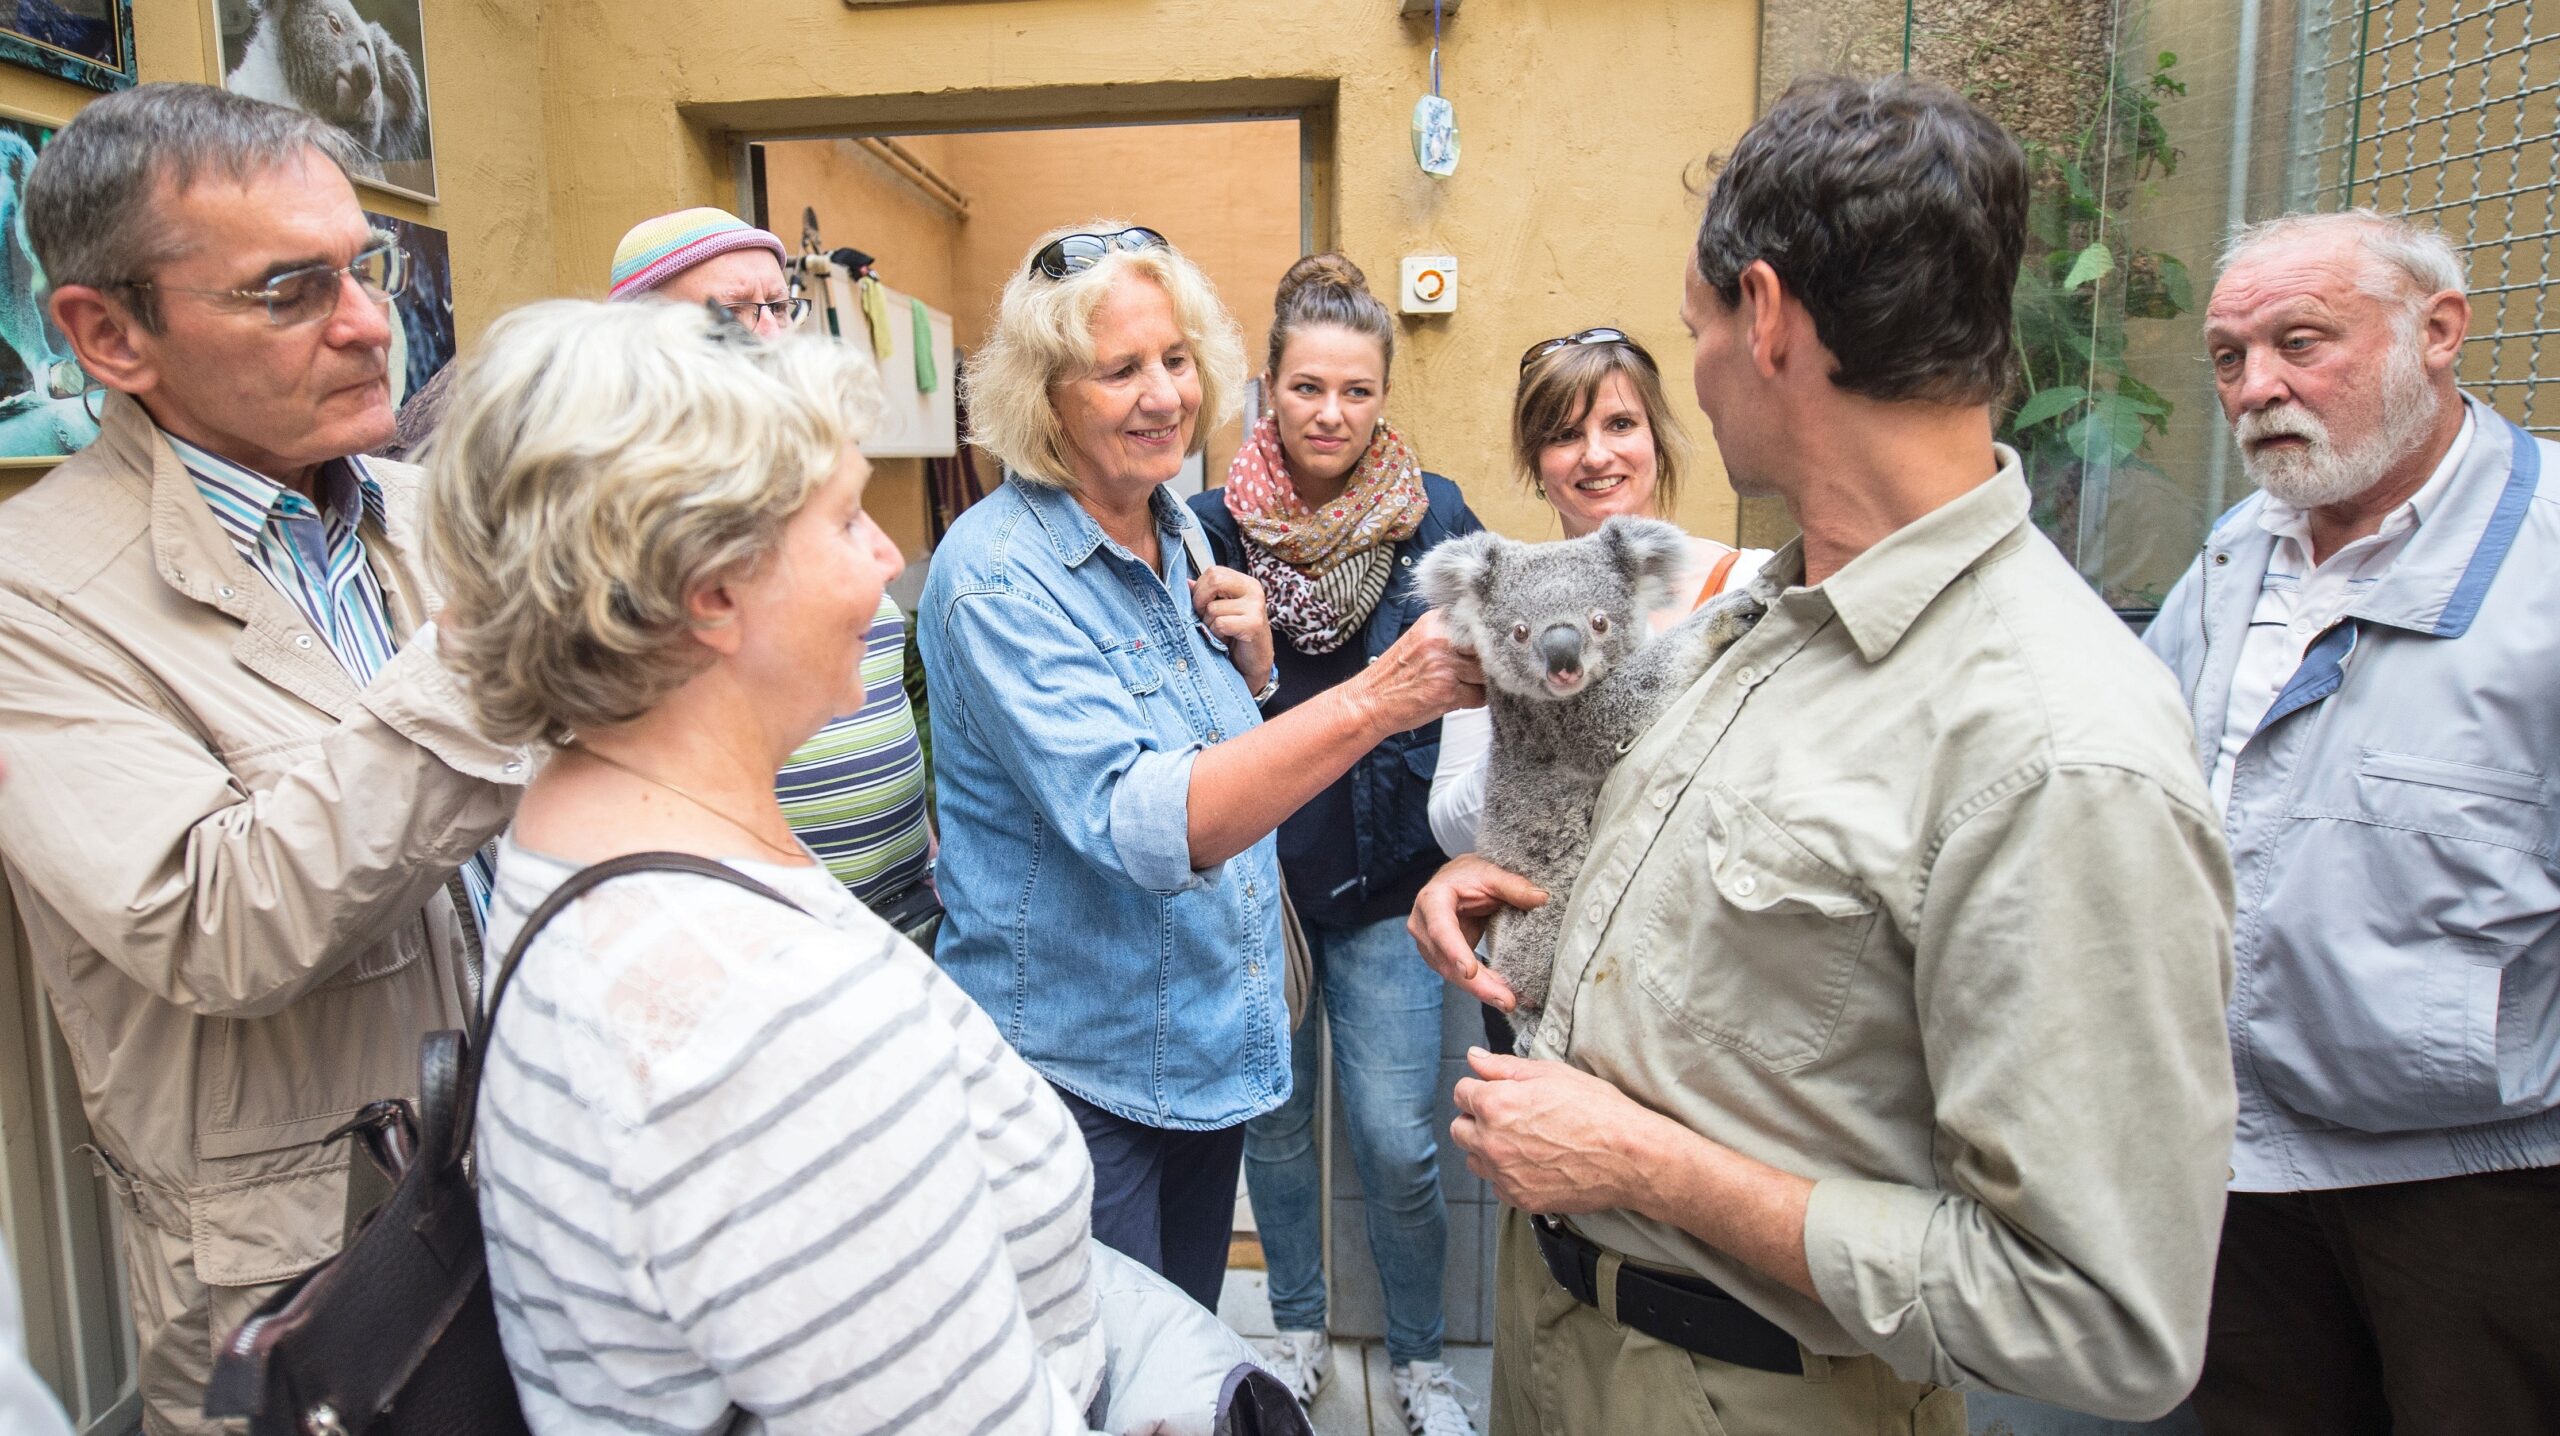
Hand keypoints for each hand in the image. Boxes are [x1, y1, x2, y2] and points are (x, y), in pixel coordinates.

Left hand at [1191, 565, 1274, 693]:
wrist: (1253, 663)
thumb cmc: (1235, 636)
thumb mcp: (1220, 611)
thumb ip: (1206, 595)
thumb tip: (1186, 582)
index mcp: (1245, 583)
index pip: (1213, 572)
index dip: (1200, 589)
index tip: (1201, 605)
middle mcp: (1253, 589)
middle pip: (1214, 580)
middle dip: (1200, 601)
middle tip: (1205, 618)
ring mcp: (1255, 606)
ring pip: (1213, 607)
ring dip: (1209, 625)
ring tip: (1221, 633)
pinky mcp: (1253, 624)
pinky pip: (1220, 624)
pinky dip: (1216, 635)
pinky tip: (1226, 639)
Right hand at [1355, 609, 1484, 734]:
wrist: (1368, 701)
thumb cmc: (1394, 675)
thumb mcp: (1420, 640)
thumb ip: (1450, 635)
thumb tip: (1488, 641)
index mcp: (1435, 621)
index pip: (1479, 623)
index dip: (1487, 639)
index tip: (1488, 648)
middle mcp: (1441, 639)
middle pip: (1487, 648)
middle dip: (1485, 662)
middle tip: (1472, 671)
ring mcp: (1444, 665)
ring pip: (1486, 673)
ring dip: (1479, 683)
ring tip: (1459, 685)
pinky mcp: (1447, 691)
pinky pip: (1479, 696)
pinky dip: (1473, 700)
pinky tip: (1454, 698)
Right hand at [1407, 854, 1543, 1010]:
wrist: (1455, 882)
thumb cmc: (1469, 875)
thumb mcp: (1490, 873)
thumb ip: (1514, 886)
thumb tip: (1541, 898)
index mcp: (1432, 900)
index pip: (1441, 928)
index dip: (1454, 951)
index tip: (1470, 972)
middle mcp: (1423, 926)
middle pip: (1447, 961)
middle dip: (1477, 984)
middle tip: (1506, 1001)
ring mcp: (1430, 946)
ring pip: (1453, 975)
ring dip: (1483, 990)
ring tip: (1511, 1001)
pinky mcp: (1442, 959)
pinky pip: (1461, 977)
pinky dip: (1484, 987)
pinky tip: (1504, 995)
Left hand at [1450, 1047, 1675, 1214]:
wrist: (1629, 1156)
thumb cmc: (1597, 1110)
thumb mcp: (1551, 1074)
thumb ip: (1504, 1067)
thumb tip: (1474, 1058)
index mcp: (1496, 1104)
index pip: (1461, 1093)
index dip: (1480, 1089)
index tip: (1497, 1092)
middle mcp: (1491, 1142)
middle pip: (1460, 1129)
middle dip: (1477, 1119)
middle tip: (1509, 1116)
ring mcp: (1504, 1174)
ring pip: (1475, 1160)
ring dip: (1488, 1149)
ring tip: (1523, 1142)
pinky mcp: (1520, 1198)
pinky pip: (1497, 1185)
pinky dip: (1508, 1175)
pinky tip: (1534, 1163)